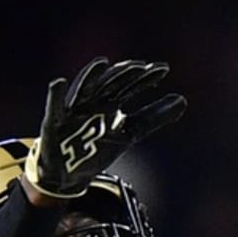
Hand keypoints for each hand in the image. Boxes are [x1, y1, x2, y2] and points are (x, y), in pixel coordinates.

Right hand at [24, 57, 186, 198]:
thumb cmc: (98, 146)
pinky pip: (54, 107)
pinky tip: (59, 83)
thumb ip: (154, 117)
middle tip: (140, 68)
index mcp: (111, 103)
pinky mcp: (55, 122)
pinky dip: (56, 95)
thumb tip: (183, 101)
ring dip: (92, 77)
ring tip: (102, 64)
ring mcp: (74, 110)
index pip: (130, 86)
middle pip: (110, 84)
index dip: (146, 78)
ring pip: (83, 89)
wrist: (70, 172)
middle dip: (124, 76)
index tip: (163, 70)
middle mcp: (94, 102)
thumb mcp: (131, 132)